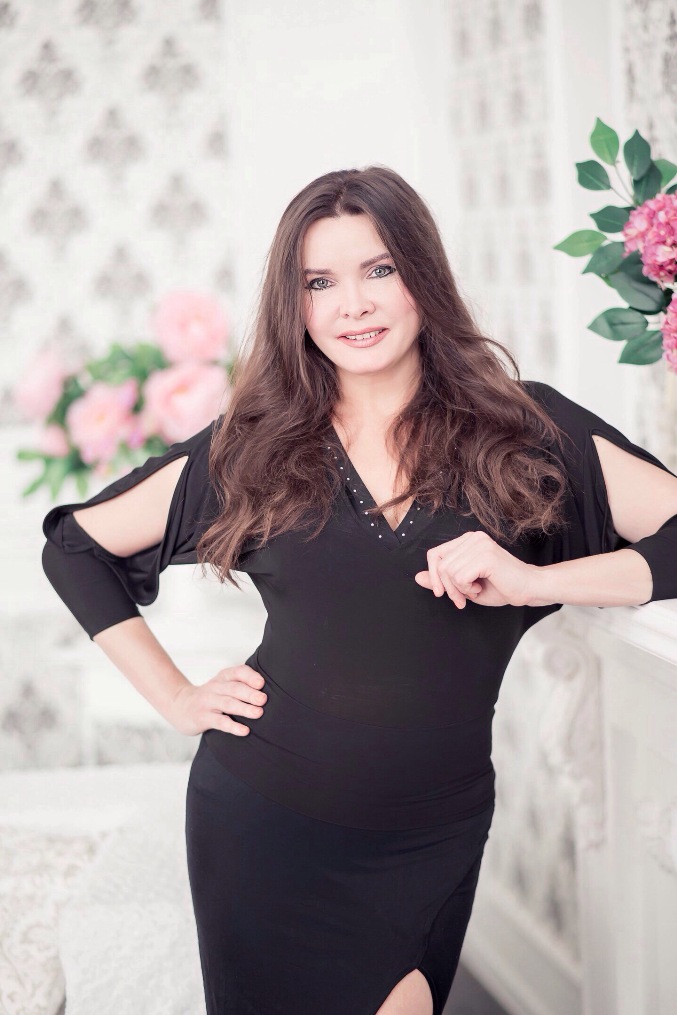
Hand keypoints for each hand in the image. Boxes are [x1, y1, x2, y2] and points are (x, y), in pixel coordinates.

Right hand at [168, 664, 266, 736]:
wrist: (179, 705)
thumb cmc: (210, 696)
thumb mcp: (222, 685)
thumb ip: (241, 684)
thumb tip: (269, 690)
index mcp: (223, 677)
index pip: (237, 672)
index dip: (249, 676)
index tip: (262, 683)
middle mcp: (215, 687)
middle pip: (234, 688)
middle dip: (250, 693)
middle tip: (264, 699)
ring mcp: (208, 702)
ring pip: (227, 704)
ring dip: (244, 708)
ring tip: (259, 713)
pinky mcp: (202, 718)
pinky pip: (219, 722)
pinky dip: (233, 726)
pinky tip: (245, 731)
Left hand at [414, 530, 537, 608]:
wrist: (529, 589)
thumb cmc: (501, 587)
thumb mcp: (464, 585)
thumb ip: (442, 579)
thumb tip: (417, 577)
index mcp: (467, 540)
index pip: (435, 554)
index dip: (434, 576)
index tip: (441, 593)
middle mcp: (473, 538)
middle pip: (440, 564)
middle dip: (447, 587)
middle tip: (461, 599)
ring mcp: (479, 544)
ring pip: (448, 571)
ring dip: (458, 590)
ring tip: (474, 591)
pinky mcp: (485, 556)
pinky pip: (459, 576)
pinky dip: (467, 589)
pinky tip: (480, 587)